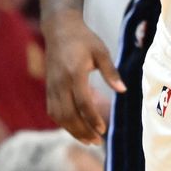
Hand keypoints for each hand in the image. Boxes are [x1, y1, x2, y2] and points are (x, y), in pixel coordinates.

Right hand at [39, 13, 123, 142]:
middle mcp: (60, 82)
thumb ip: (111, 72)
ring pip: (59, 116)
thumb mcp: (101, 51)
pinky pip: (53, 111)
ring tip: (88, 140)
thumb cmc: (83, 39)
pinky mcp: (48, 88)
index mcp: (74, 73)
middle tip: (97, 142)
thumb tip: (123, 90)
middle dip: (83, 131)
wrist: (59, 29)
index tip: (102, 130)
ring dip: (73, 131)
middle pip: (69, 114)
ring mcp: (52, 86)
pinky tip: (75, 129)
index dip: (92, 118)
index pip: (83, 102)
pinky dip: (63, 123)